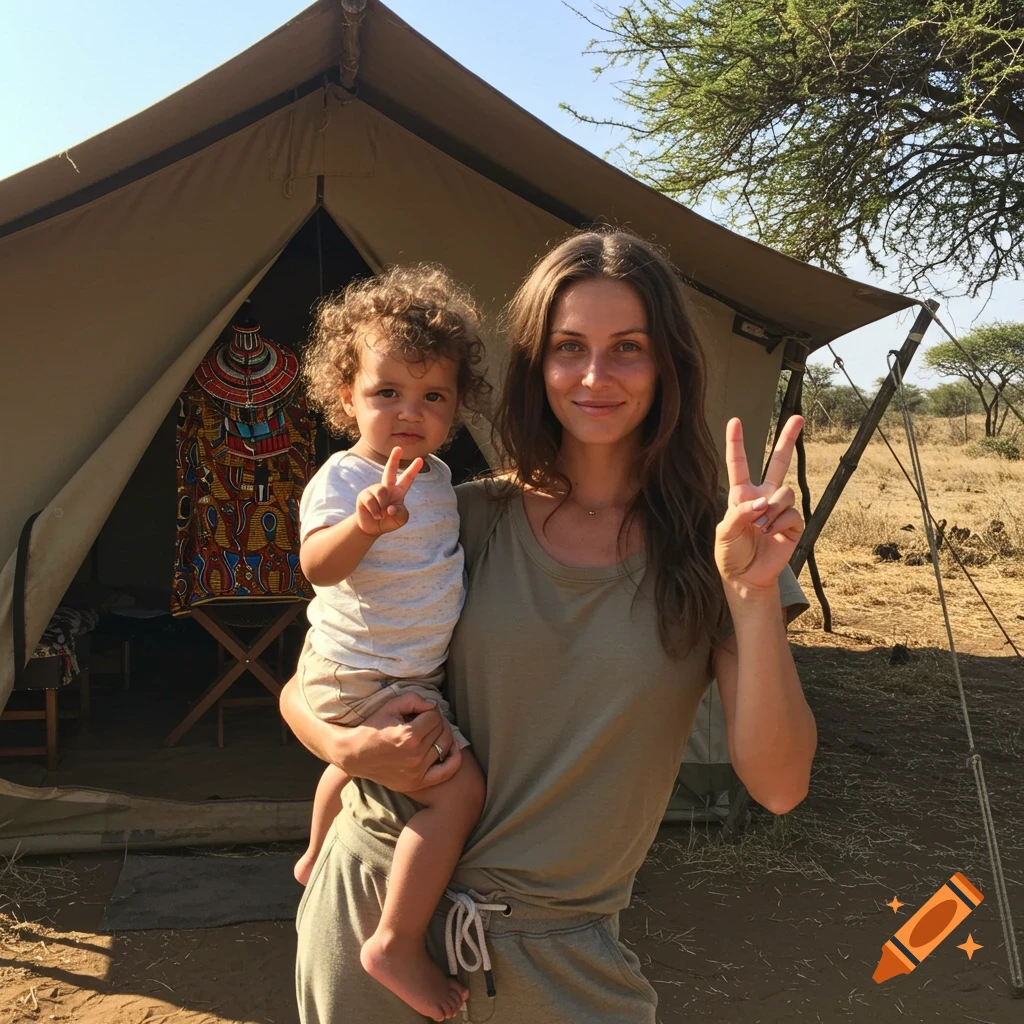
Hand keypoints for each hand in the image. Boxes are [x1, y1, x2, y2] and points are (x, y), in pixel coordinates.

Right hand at [341, 692, 462, 792]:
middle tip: (427, 720)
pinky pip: (447, 771)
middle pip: (442, 730)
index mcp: (408, 736)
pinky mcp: (417, 783)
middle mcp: (415, 756)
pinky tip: (452, 748)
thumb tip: (433, 705)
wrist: (353, 755)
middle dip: (436, 721)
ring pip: (446, 746)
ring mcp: (417, 772)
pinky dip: (454, 758)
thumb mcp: (390, 706)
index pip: (434, 716)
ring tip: (433, 731)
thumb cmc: (372, 728)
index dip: (429, 710)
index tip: (421, 711)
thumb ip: (414, 699)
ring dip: (443, 735)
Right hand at [355, 447, 422, 535]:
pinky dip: (375, 511)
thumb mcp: (400, 519)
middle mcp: (387, 488)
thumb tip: (389, 507)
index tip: (420, 459)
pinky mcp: (364, 495)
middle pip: (390, 471)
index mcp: (398, 491)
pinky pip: (371, 501)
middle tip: (398, 448)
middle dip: (394, 459)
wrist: (373, 527)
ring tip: (382, 515)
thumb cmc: (389, 521)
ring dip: (383, 506)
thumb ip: (400, 513)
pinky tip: (376, 516)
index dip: (413, 470)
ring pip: (381, 492)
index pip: (407, 479)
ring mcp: (374, 490)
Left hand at [715, 415, 804, 591]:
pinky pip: (791, 513)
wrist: (745, 577)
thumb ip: (740, 513)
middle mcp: (763, 496)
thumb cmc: (730, 553)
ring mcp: (779, 509)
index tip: (735, 421)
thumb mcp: (724, 532)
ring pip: (785, 491)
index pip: (738, 465)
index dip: (736, 444)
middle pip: (778, 462)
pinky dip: (779, 522)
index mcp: (741, 494)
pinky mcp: (793, 524)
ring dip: (771, 509)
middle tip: (798, 417)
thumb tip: (763, 502)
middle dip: (788, 439)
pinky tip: (771, 533)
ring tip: (760, 526)